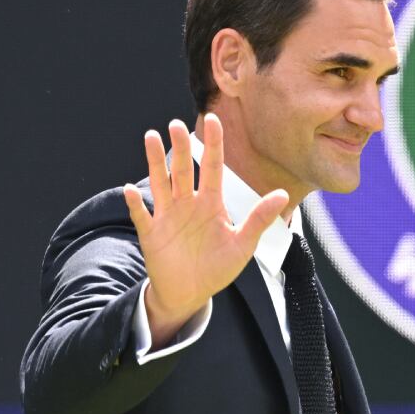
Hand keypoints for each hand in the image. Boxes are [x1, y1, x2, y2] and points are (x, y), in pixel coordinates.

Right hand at [124, 114, 287, 344]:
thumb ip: (258, 219)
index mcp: (211, 203)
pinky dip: (136, 203)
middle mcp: (188, 204)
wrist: (191, 293)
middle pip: (184, 170)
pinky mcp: (151, 234)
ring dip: (155, 162)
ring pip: (160, 183)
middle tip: (176, 124)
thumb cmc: (218, 267)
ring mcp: (168, 217)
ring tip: (151, 137)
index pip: (213, 167)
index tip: (213, 120)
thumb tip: (283, 194)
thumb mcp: (243, 244)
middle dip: (181, 147)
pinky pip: (142, 215)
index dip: (213, 144)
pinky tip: (131, 189)